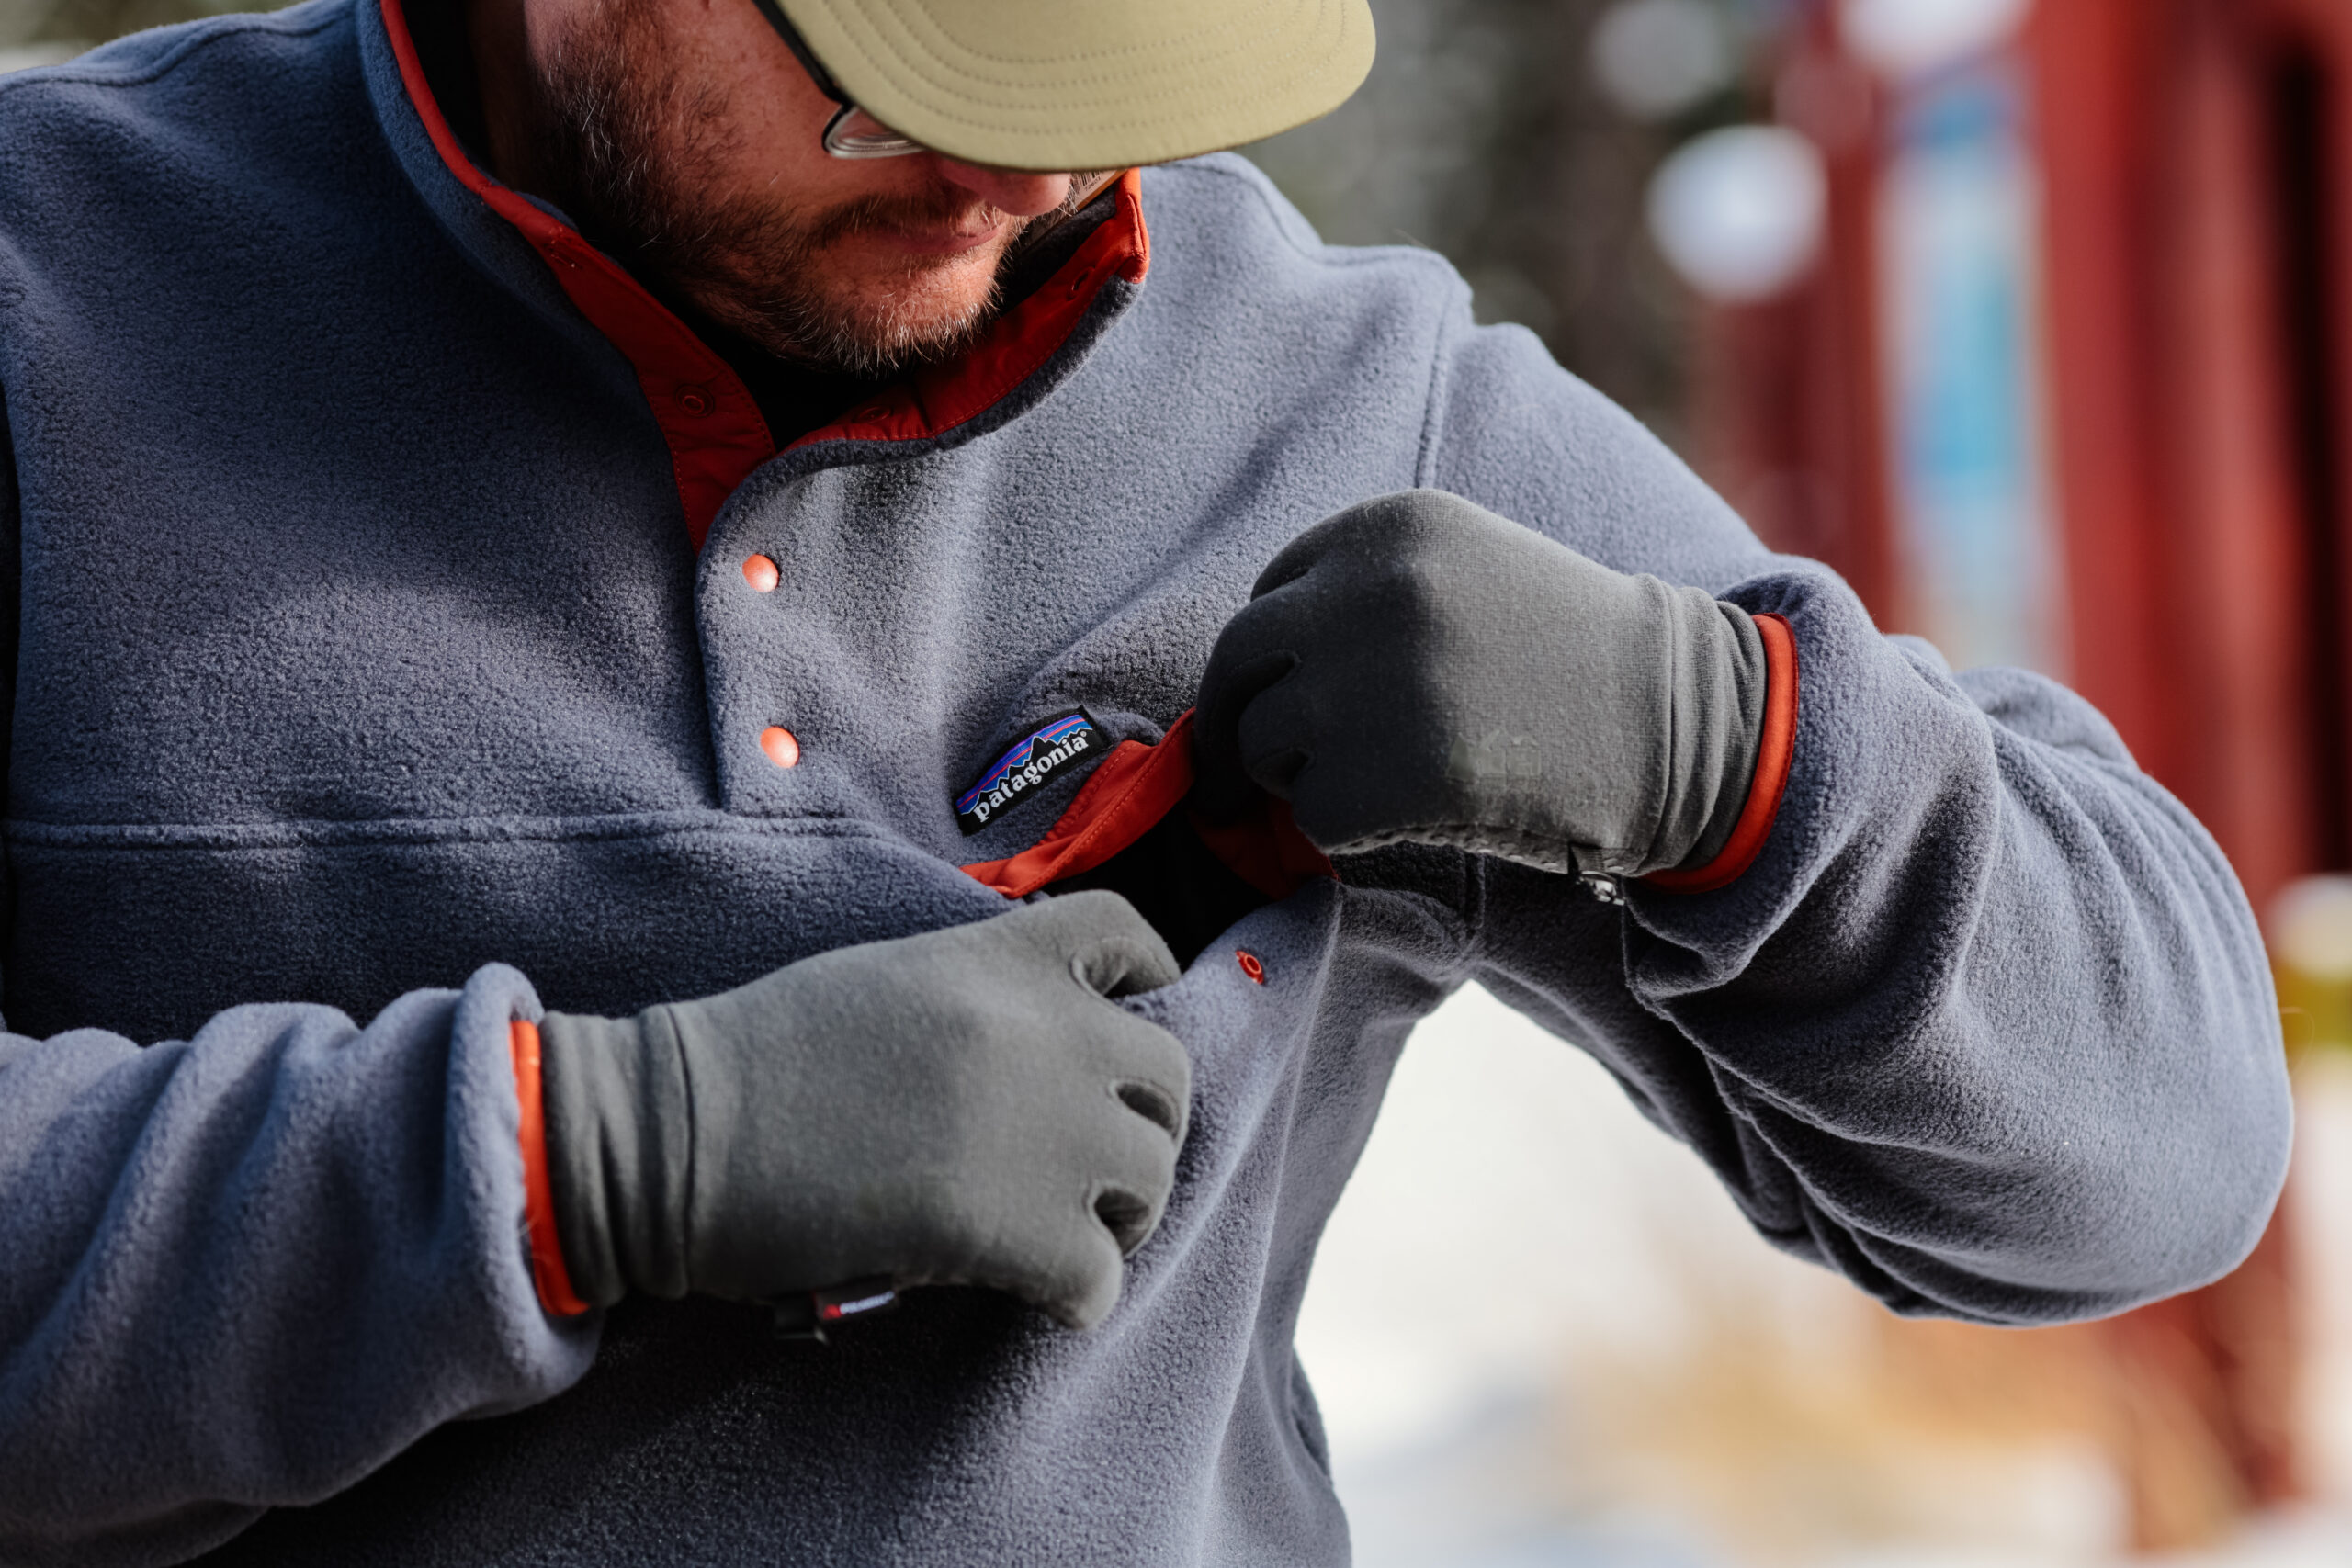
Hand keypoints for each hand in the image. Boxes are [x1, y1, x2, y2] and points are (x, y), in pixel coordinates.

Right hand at [537, 891, 1189, 1328]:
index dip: (1148, 980)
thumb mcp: (884, 981)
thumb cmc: (752, 1062)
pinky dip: (1084, 1295)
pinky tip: (1041, 1299)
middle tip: (1097, 1169)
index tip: (1131, 1020)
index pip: (1127, 933)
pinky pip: (1102, 1273)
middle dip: (1143, 1124)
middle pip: (1167, 1074)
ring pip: (1150, 1177)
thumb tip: (1033, 1053)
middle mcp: (1040, 1029)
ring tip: (1072, 1237)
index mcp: (996, 957)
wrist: (673, 1132)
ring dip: (1122, 1214)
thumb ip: (976, 999)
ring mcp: (1036, 1125)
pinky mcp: (1010, 1224)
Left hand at [1193, 489, 1764, 877]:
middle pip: (1237, 665)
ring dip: (1302, 777)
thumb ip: (1365, 595)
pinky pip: (1310, 815)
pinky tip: (1417, 813)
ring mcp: (1368, 685)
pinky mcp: (1382, 776)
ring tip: (1387, 779)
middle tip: (1235, 773)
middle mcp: (1365, 594)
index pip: (1269, 595)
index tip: (1289, 695)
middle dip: (1235, 722)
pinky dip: (1345, 830)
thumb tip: (1256, 676)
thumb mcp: (1468, 570)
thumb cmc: (1572, 655)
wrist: (1676, 722)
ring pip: (1263, 744)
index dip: (1276, 658)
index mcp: (1386, 530)